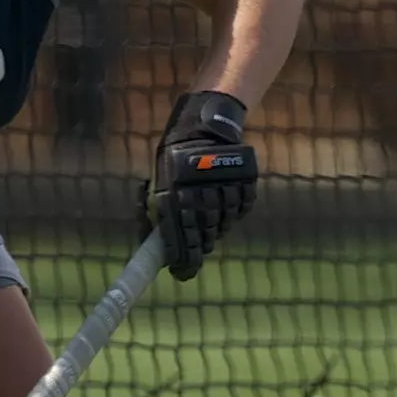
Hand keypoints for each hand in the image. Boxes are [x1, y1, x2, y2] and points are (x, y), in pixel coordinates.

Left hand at [144, 91, 257, 280]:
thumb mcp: (160, 180)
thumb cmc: (176, 155)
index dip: (180, 257)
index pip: (179, 236)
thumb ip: (157, 209)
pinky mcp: (244, 181)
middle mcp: (200, 193)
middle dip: (198, 246)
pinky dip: (233, 213)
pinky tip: (225, 210)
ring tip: (210, 228)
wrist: (205, 124)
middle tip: (194, 253)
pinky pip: (240, 207)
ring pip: (223, 223)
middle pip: (203, 234)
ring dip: (216, 230)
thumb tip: (152, 241)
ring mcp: (225, 187)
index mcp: (175, 193)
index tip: (180, 272)